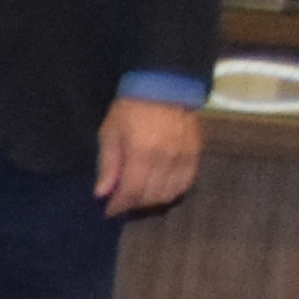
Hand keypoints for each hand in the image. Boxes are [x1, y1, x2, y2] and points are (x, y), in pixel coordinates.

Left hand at [96, 94, 205, 216]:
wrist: (165, 87)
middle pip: (151, 196)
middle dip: (134, 204)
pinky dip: (172, 192)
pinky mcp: (196, 155)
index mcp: (142, 153)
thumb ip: (108, 164)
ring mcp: (184, 158)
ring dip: (152, 201)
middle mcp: (166, 159)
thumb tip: (102, 193)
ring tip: (139, 198)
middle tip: (122, 203)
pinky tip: (160, 191)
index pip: (132, 191)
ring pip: (170, 193)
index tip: (109, 211)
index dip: (120, 205)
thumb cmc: (130, 109)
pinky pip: (186, 184)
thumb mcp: (110, 132)